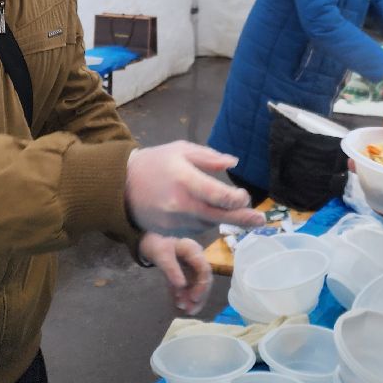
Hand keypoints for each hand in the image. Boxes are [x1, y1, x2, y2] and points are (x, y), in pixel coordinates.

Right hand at [125, 142, 266, 235]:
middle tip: (261, 221)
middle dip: (242, 219)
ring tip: (224, 206)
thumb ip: (209, 157)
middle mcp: (180, 204)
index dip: (236, 199)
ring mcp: (173, 221)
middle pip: (218, 216)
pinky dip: (204, 221)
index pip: (218, 195)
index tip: (244, 196)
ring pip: (208, 224)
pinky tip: (202, 210)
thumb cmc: (155, 163)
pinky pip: (195, 229)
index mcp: (184, 179)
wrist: (120, 186)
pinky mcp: (168, 232)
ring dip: (220, 216)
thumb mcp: (181, 150)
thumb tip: (234, 161)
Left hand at [139, 233, 212, 314]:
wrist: (153, 246)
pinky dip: (185, 297)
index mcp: (193, 250)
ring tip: (184, 310)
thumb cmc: (158, 247)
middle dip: (198, 296)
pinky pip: (189, 288)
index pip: (205, 269)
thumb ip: (171, 269)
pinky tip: (178, 305)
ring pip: (198, 286)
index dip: (202, 285)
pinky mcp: (187, 275)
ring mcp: (193, 268)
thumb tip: (182, 285)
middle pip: (204, 280)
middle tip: (189, 310)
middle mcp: (197, 260)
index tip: (194, 298)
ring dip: (192, 299)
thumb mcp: (162, 256)